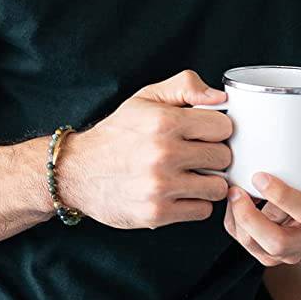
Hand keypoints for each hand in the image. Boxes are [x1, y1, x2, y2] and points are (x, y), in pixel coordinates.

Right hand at [56, 70, 233, 229]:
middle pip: (224, 157)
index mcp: (163, 122)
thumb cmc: (115, 135)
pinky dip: (194, 203)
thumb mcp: (144, 99)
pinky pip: (202, 210)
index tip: (202, 134)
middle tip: (193, 155)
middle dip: (212, 156)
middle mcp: (163, 154)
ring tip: (187, 175)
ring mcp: (161, 186)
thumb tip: (219, 97)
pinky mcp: (158, 213)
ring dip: (206, 182)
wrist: (76, 171)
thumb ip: (184, 86)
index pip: (223, 127)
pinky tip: (177, 192)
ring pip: (218, 187)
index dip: (215, 129)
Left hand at [223, 149, 300, 264]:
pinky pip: (246, 243)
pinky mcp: (269, 252)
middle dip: (251, 218)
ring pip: (257, 247)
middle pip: (279, 242)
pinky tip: (234, 202)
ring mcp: (288, 250)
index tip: (260, 176)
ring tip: (232, 193)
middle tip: (236, 191)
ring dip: (239, 221)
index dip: (282, 197)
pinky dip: (234, 224)